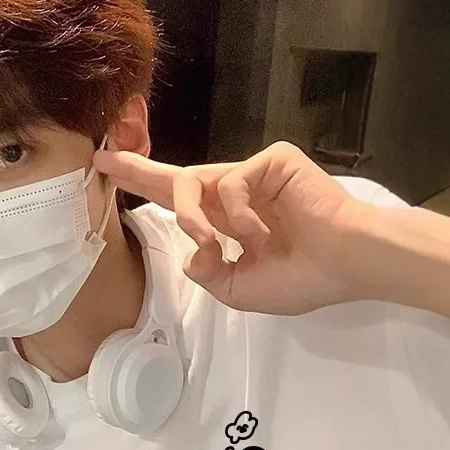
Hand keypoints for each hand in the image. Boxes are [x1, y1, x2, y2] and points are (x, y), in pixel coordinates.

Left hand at [94, 141, 370, 314]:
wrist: (345, 267)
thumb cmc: (300, 279)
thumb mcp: (237, 289)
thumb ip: (205, 272)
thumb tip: (190, 249)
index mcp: (225, 222)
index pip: (178, 202)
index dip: (145, 188)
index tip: (110, 173)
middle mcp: (234, 194)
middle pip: (176, 177)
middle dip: (138, 170)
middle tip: (104, 160)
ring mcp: (252, 175)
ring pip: (195, 183)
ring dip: (194, 219)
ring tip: (217, 242)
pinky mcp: (271, 161)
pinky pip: (231, 185)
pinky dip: (239, 216)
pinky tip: (263, 232)